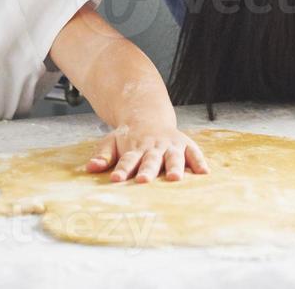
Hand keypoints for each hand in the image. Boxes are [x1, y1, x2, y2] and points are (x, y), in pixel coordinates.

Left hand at [85, 122, 209, 182]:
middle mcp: (154, 147)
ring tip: (174, 178)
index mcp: (135, 147)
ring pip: (173, 157)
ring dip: (174, 167)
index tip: (116, 180)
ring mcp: (171, 146)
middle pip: (150, 160)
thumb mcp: (112, 141)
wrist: (148, 114)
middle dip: (147, 170)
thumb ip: (103, 155)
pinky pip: (194, 153)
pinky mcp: (185, 145)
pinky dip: (199, 162)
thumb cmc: (129, 136)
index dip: (122, 170)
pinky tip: (204, 173)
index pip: (127, 160)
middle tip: (143, 180)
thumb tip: (90, 168)